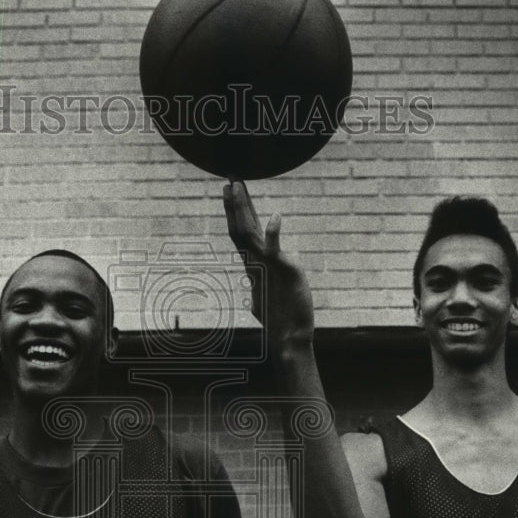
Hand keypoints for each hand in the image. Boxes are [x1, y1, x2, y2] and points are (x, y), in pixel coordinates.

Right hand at [222, 179, 314, 347]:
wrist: (288, 337)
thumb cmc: (280, 318)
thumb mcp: (264, 296)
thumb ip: (258, 285)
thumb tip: (252, 287)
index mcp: (252, 266)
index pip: (239, 233)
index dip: (234, 212)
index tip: (230, 191)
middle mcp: (255, 263)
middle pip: (239, 228)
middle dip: (233, 204)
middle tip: (229, 179)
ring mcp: (266, 266)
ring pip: (248, 232)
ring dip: (242, 209)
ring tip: (237, 187)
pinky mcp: (283, 270)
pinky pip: (275, 248)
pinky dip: (273, 232)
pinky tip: (275, 216)